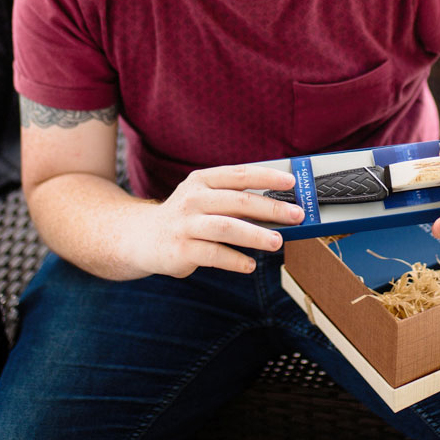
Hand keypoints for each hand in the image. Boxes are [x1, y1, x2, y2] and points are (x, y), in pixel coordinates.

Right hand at [135, 164, 303, 276]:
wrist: (143, 238)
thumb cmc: (188, 217)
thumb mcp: (205, 199)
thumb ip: (235, 200)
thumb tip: (280, 210)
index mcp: (202, 181)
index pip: (239, 175)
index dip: (267, 177)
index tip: (292, 183)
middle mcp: (193, 199)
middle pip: (238, 201)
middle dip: (271, 209)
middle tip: (297, 216)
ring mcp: (186, 224)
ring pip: (227, 228)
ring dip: (255, 235)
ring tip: (277, 242)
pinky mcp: (181, 249)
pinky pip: (214, 254)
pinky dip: (235, 260)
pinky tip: (250, 265)